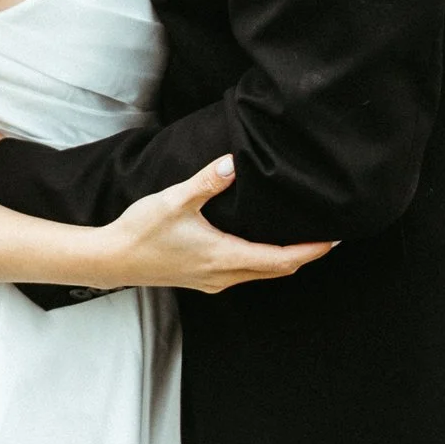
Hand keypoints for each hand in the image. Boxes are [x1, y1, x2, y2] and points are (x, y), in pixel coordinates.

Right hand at [96, 157, 333, 296]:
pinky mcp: (202, 280)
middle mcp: (224, 275)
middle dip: (304, 255)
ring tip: (301, 240)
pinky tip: (260, 246)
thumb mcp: (175, 200)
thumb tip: (233, 163)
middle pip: (277, 270)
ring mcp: (213, 281)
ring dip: (283, 259)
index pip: (281, 259)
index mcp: (224, 257)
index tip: (333, 239)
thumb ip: (207, 181)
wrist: (111, 259)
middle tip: (327, 238)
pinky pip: (243, 274)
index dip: (310, 251)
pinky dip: (262, 262)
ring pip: (260, 274)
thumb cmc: (141, 231)